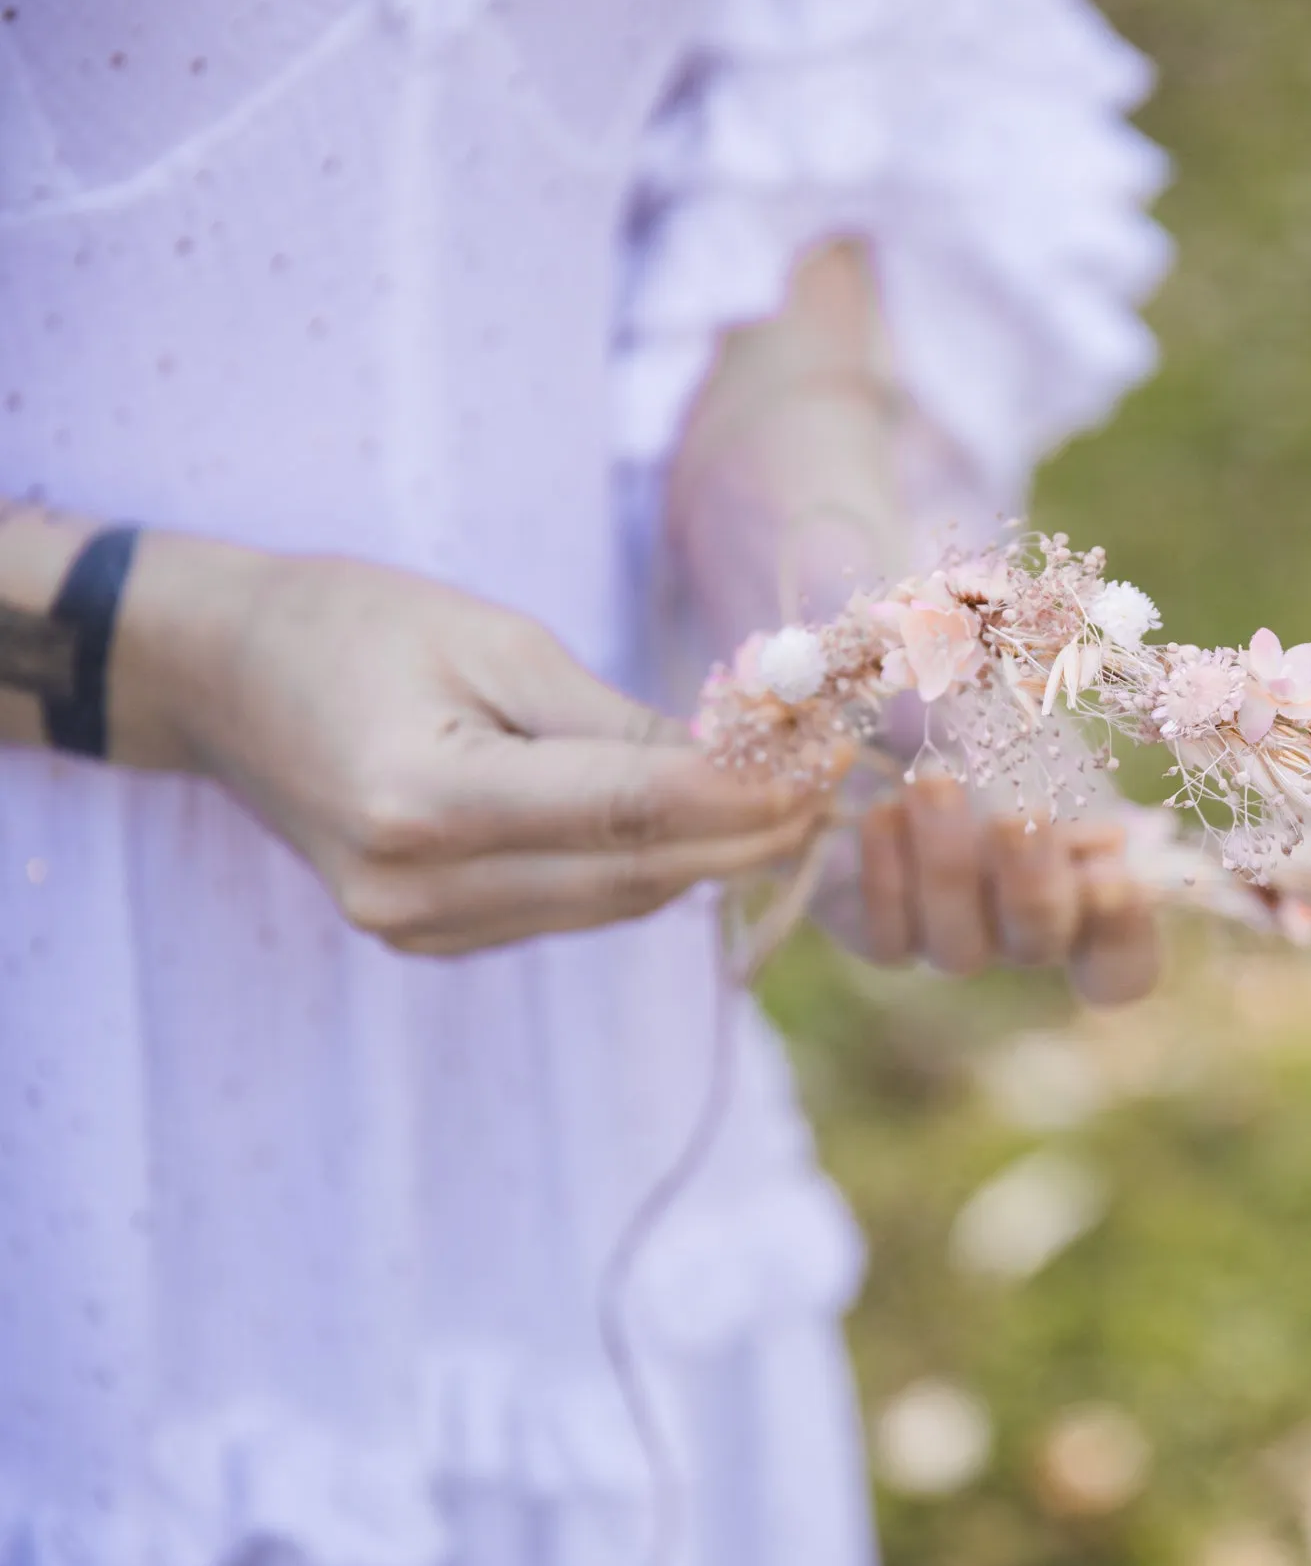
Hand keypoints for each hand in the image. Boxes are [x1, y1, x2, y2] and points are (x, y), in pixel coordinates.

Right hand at [116, 536, 821, 955]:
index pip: (631, 810)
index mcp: (422, 800)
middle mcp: (416, 889)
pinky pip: (574, 909)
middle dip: (751, 832)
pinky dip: (646, 869)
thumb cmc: (356, 625)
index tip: (829, 761)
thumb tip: (745, 761)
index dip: (747, 793)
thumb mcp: (495, 639)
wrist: (222, 677)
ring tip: (788, 797)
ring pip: (616, 903)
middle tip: (833, 785)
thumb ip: (615, 719)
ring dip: (712, 857)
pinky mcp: (429, 940)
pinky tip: (700, 826)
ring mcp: (417, 929)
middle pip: (635, 873)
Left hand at [820, 773, 1158, 1005]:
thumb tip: (1105, 841)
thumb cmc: (999, 767)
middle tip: (1015, 820)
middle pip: (1038, 943)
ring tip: (933, 782)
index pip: (1119, 963)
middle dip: (1031, 883)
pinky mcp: (888, 942)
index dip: (1124, 934)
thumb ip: (1074, 804)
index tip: (1119, 879)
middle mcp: (1021, 941)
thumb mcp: (1041, 771)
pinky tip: (884, 809)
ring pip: (958, 945)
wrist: (907, 771)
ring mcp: (954, 947)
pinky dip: (885, 871)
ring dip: (947, 861)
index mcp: (1081, 909)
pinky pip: (887, 936)